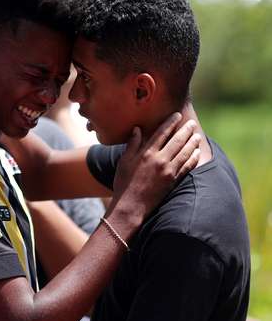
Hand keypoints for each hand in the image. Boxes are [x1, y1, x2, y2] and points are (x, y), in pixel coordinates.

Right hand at [109, 113, 200, 231]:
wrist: (131, 205)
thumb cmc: (124, 182)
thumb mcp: (124, 161)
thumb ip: (132, 145)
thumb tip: (137, 129)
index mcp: (146, 153)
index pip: (161, 133)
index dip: (170, 123)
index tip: (177, 115)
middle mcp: (159, 160)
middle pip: (177, 141)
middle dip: (186, 130)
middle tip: (193, 123)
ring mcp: (168, 171)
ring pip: (185, 153)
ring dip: (192, 143)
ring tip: (197, 136)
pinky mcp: (173, 181)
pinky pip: (186, 167)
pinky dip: (193, 159)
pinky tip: (197, 153)